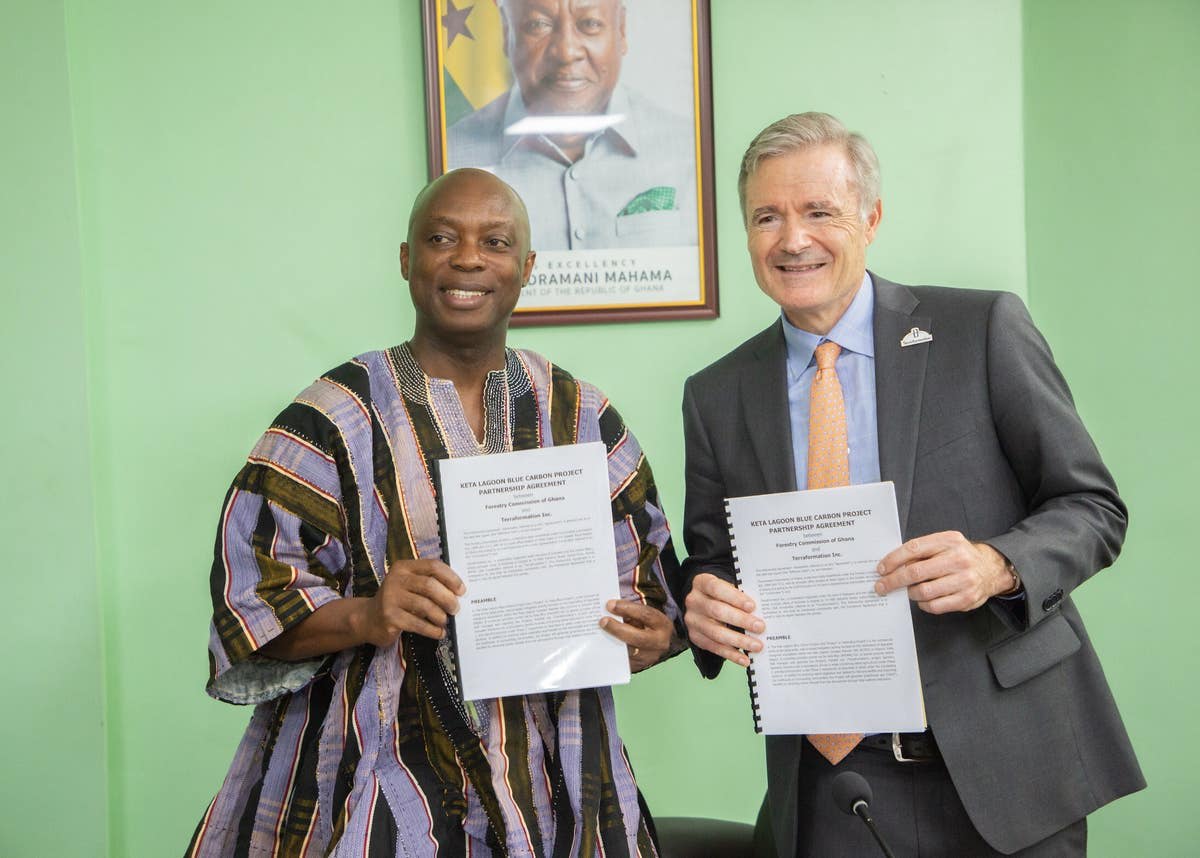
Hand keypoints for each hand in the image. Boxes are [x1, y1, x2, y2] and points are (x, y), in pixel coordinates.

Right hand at [360, 558, 464, 645]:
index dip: (451, 578)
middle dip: (447, 598)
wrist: (369, 619)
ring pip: (425, 606)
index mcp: (404, 567)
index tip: (461, 590)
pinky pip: (418, 624)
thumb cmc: (398, 601)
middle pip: (430, 585)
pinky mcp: (389, 617)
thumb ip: (429, 583)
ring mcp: (391, 598)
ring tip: (445, 621)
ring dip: (440, 616)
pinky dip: (432, 630)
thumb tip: (458, 593)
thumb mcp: (410, 585)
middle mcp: (396, 579)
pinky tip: (438, 633)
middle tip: (455, 609)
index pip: (433, 566)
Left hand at [599, 600, 672, 671]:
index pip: (646, 615)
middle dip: (618, 629)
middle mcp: (660, 643)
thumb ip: (629, 612)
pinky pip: (622, 661)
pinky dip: (611, 652)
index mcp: (663, 625)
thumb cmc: (646, 624)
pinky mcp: (638, 666)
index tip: (610, 604)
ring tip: (598, 633)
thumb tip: (608, 609)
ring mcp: (649, 658)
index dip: (627, 609)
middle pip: (638, 638)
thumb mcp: (644, 616)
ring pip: (629, 652)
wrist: (658, 643)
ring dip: (612, 642)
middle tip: (603, 621)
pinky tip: (600, 645)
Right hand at [682, 572, 763, 667]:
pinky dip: (731, 654)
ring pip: (716, 633)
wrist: (700, 603)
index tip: (752, 606)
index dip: (735, 598)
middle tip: (760, 627)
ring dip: (739, 641)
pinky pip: (714, 647)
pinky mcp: (695, 637)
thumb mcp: (725, 587)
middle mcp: (694, 602)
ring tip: (757, 645)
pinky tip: (744, 659)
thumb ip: (738, 595)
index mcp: (702, 583)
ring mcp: (693, 621)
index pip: (717, 588)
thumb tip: (761, 610)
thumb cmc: (720, 594)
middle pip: (717, 611)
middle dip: (741, 620)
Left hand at [875, 532, 1011, 613]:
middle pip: (916, 572)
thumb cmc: (960, 556)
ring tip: (908, 591)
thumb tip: (891, 564)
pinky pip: (935, 606)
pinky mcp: (967, 598)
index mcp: (949, 541)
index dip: (893, 559)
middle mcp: (958, 559)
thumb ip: (921, 551)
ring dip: (910, 593)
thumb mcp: (944, 544)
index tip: (881, 568)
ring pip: (924, 591)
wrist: (991, 569)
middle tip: (882, 586)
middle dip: (894, 580)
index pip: (914, 548)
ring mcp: (964, 580)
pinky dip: (923, 604)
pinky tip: (922, 599)